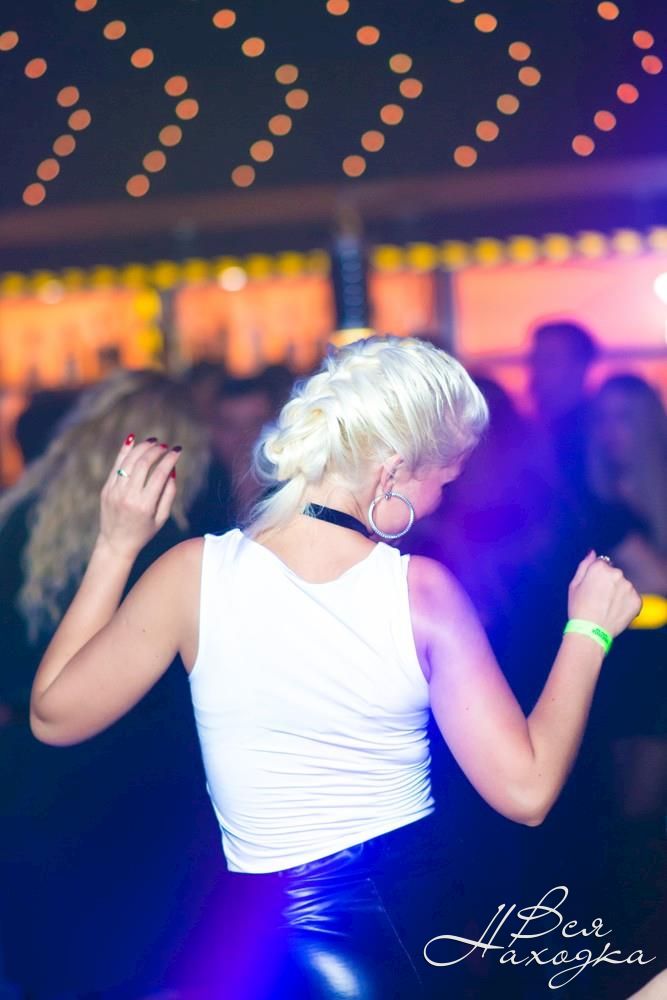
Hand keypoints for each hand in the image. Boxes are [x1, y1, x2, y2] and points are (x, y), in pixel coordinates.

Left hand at [97, 435, 182, 559]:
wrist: (116, 543)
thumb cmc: (144, 532)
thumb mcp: (162, 518)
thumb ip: (169, 493)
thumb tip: (171, 469)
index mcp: (144, 505)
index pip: (159, 474)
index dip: (170, 459)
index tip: (178, 450)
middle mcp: (128, 496)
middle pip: (143, 464)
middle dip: (156, 451)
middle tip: (165, 445)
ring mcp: (114, 491)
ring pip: (128, 461)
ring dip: (142, 448)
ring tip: (153, 442)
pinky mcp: (106, 489)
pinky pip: (116, 465)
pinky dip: (125, 451)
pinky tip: (134, 440)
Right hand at [568, 550, 642, 636]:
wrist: (591, 631)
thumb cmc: (578, 608)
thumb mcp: (574, 584)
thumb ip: (584, 565)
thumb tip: (592, 552)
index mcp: (600, 567)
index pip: (602, 565)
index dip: (595, 577)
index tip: (592, 590)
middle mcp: (617, 573)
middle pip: (614, 574)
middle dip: (608, 584)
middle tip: (599, 600)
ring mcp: (628, 587)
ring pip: (623, 586)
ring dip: (618, 594)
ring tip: (606, 608)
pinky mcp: (637, 600)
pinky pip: (631, 598)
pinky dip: (625, 604)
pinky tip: (614, 612)